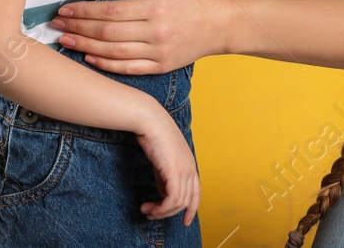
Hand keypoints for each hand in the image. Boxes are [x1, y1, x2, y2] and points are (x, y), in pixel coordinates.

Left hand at [52, 0, 226, 73]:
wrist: (218, 26)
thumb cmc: (191, 0)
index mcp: (155, 8)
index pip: (111, 11)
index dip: (84, 11)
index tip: (65, 10)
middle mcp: (155, 32)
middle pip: (107, 32)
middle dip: (78, 29)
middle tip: (55, 25)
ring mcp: (157, 52)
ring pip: (113, 52)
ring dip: (85, 47)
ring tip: (64, 41)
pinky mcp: (159, 67)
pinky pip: (127, 69)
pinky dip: (105, 65)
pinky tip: (88, 58)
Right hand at [135, 108, 200, 224]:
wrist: (151, 122)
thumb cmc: (154, 137)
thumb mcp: (163, 161)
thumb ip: (166, 177)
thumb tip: (164, 194)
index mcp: (190, 165)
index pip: (196, 193)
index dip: (192, 209)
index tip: (185, 221)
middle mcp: (191, 169)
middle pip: (187, 201)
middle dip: (169, 213)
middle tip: (152, 215)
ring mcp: (185, 170)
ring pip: (178, 203)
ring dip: (161, 211)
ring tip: (147, 210)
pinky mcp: (175, 172)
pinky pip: (172, 199)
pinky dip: (161, 208)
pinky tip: (149, 207)